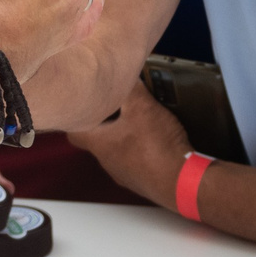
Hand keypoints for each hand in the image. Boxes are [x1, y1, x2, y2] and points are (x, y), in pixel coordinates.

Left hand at [63, 82, 194, 204]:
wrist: (182, 181)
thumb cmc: (157, 148)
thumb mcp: (142, 106)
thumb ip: (131, 88)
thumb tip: (126, 75)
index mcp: (100, 144)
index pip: (74, 131)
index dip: (77, 115)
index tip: (84, 104)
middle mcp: (108, 161)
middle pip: (97, 139)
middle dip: (105, 121)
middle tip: (114, 106)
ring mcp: (125, 173)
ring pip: (117, 149)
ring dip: (125, 135)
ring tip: (138, 119)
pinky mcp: (143, 179)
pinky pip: (136, 160)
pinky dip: (141, 148)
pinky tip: (155, 139)